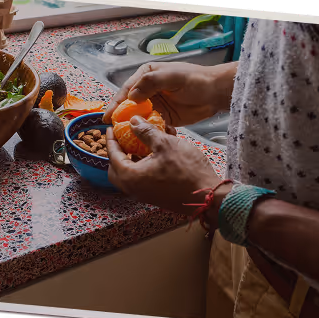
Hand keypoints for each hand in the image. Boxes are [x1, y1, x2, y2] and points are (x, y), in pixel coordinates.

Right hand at [102, 61, 236, 126]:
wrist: (215, 93)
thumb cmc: (196, 80)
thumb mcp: (173, 77)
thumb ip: (151, 83)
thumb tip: (132, 95)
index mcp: (146, 76)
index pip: (127, 90)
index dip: (116, 103)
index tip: (108, 116)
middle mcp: (147, 90)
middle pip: (128, 105)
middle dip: (120, 117)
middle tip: (111, 130)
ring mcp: (155, 105)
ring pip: (137, 117)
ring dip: (131, 126)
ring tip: (121, 138)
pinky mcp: (163, 118)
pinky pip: (150, 126)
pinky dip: (145, 132)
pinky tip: (139, 140)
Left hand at [106, 115, 229, 228]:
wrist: (208, 196)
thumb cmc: (187, 170)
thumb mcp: (166, 144)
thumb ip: (146, 132)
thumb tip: (134, 121)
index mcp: (131, 177)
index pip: (112, 156)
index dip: (111, 139)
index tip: (111, 128)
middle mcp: (134, 188)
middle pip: (116, 169)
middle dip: (117, 153)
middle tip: (122, 138)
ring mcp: (144, 194)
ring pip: (130, 174)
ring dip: (132, 158)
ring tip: (140, 142)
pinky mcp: (156, 196)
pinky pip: (142, 179)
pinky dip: (143, 165)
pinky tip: (155, 153)